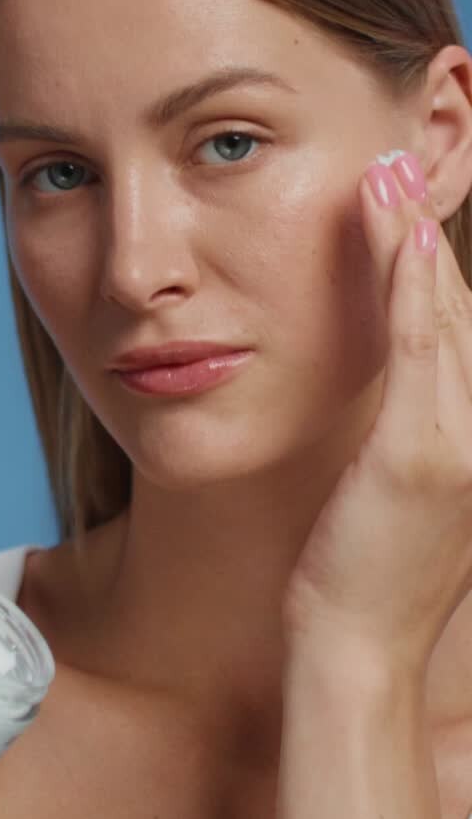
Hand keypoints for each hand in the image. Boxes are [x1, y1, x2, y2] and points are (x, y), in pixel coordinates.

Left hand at [284, 150, 471, 680]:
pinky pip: (420, 353)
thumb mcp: (402, 498)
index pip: (462, 334)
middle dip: (428, 237)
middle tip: (402, 166)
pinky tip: (406, 235)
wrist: (357, 652)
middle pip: (461, 314)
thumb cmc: (366, 576)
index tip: (411, 209)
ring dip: (417, 240)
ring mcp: (463, 446)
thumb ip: (416, 439)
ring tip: (391, 176)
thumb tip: (400, 399)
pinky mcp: (424, 458)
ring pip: (444, 319)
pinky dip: (415, 289)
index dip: (439, 268)